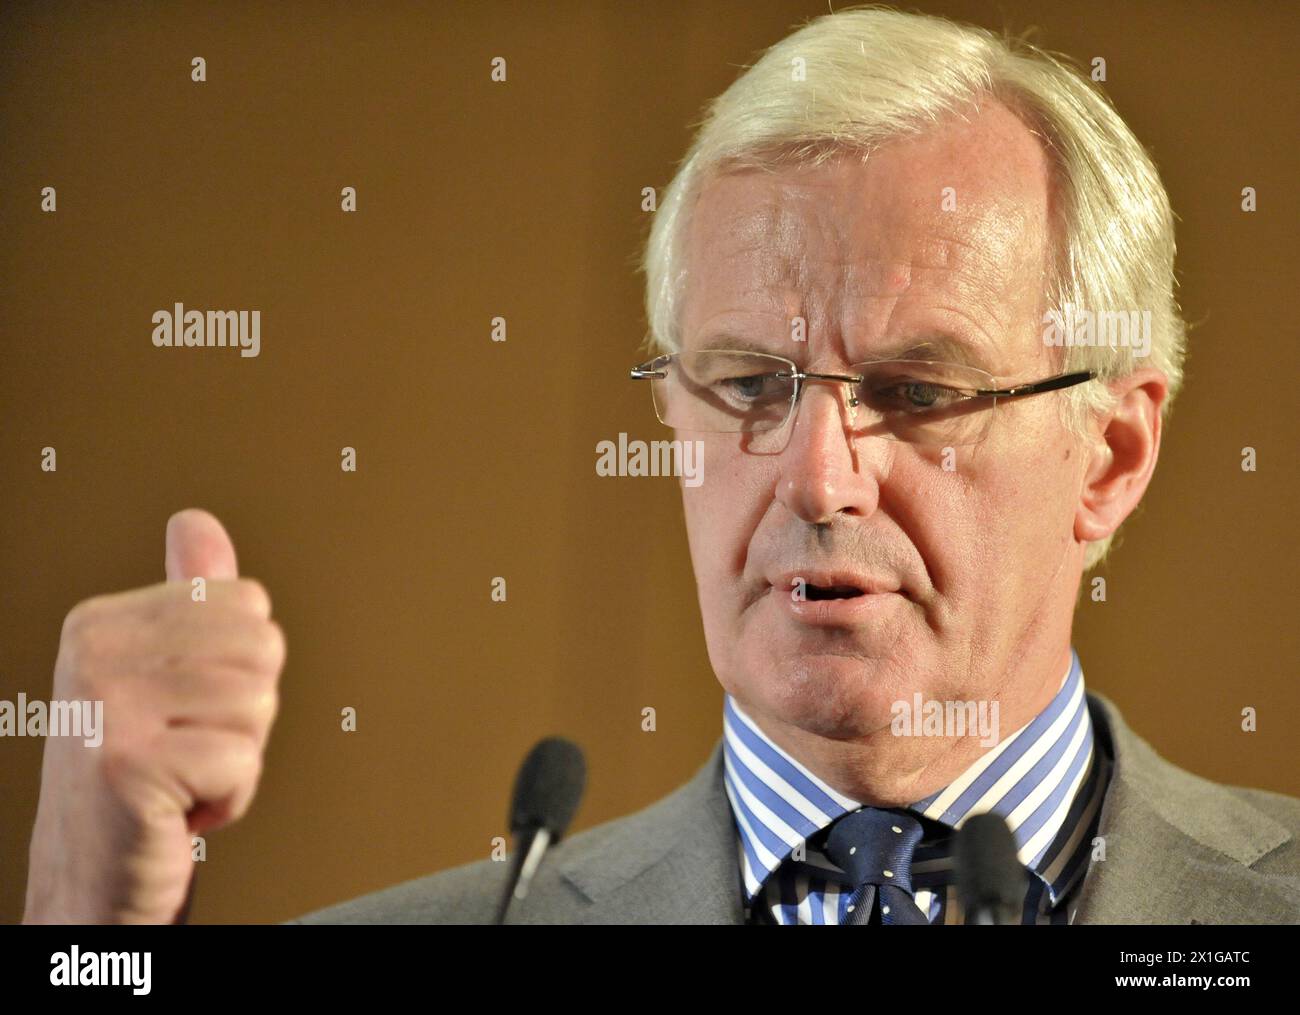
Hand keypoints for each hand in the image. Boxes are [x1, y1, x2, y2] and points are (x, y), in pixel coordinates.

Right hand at [23, 509, 285, 922]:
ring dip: (238, 758)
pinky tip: (177, 811)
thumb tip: (198, 524)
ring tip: (181, 778)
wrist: (92, 880)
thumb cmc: (139, 778)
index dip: (241, 669)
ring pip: (259, 703)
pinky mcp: (127, 764)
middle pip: (263, 648)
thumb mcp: (162, 675)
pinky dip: (229, 799)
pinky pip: (243, 762)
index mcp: (104, 620)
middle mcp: (95, 652)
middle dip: (247, 713)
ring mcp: (106, 706)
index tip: (184, 710)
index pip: (248, 602)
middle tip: (187, 750)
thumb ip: (188, 598)